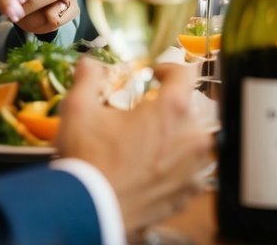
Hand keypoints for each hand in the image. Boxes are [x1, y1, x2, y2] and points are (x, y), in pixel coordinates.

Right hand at [57, 59, 210, 236]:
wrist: (91, 212)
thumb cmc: (89, 159)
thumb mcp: (79, 108)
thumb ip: (88, 77)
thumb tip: (90, 63)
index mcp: (173, 110)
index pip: (185, 72)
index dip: (167, 68)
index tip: (152, 75)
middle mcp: (193, 138)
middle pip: (192, 107)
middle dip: (170, 105)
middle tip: (145, 112)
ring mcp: (195, 169)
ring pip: (196, 139)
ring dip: (179, 135)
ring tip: (152, 139)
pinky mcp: (189, 194)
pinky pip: (193, 169)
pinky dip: (179, 164)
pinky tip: (155, 166)